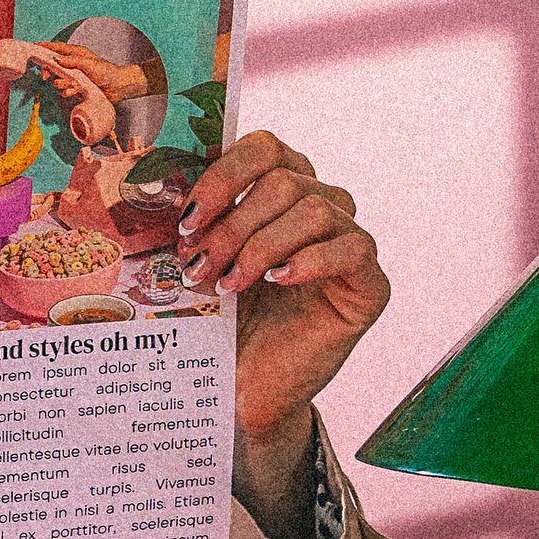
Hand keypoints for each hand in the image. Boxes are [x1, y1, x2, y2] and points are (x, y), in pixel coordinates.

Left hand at [175, 130, 390, 451]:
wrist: (245, 390)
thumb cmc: (223, 324)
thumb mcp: (204, 261)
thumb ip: (201, 220)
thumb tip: (167, 183)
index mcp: (282, 193)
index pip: (265, 149)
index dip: (224, 175)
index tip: (188, 219)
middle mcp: (322, 210)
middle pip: (285, 181)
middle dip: (233, 224)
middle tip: (199, 264)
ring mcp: (350, 245)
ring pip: (315, 210)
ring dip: (261, 245)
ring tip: (229, 285)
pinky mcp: (370, 286)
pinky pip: (354, 249)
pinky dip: (310, 260)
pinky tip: (276, 281)